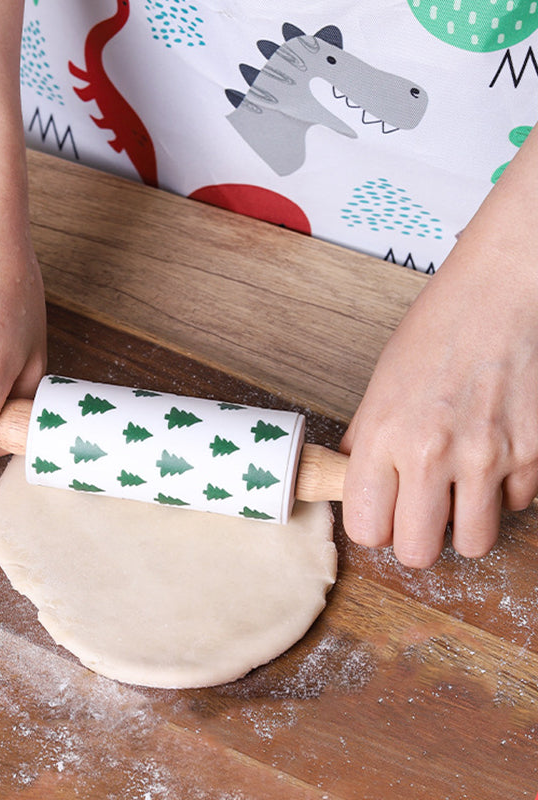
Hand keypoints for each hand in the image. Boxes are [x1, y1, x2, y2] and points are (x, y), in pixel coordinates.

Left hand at [341, 223, 537, 566]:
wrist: (502, 295)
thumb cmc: (438, 331)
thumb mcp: (381, 385)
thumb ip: (366, 441)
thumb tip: (354, 481)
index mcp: (383, 436)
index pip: (365, 529)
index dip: (373, 527)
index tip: (380, 514)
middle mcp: (432, 454)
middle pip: (416, 552)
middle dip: (414, 538)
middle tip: (418, 512)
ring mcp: (487, 459)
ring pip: (472, 544)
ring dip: (462, 524)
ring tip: (458, 489)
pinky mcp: (532, 456)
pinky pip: (514, 508)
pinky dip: (502, 494)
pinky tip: (492, 459)